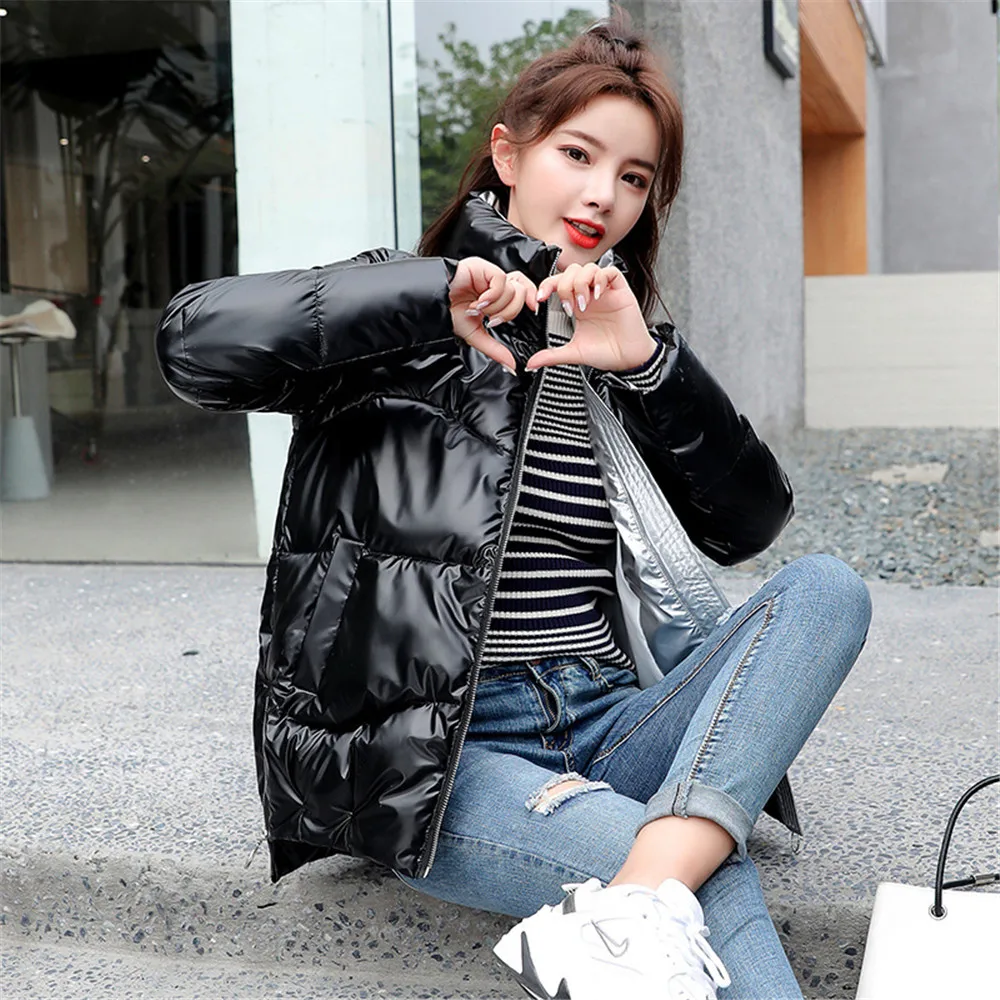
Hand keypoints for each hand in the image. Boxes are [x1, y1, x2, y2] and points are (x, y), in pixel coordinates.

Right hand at [449, 257, 539, 372]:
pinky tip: (478, 302)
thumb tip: (510, 364)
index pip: (524, 292)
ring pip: (512, 289)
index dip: (530, 300)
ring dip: (496, 306)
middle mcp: (494, 284)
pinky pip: (500, 281)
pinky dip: (492, 297)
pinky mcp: (483, 267)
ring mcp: (489, 274)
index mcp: (496, 296)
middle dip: (508, 312)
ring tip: (479, 310)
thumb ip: (494, 349)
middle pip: (522, 292)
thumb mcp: (475, 334)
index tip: (533, 310)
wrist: (433, 303)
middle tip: (491, 319)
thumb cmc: (448, 313)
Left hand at [527, 262, 655, 371]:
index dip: (547, 285)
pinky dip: (601, 280)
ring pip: (589, 268)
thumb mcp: (574, 352)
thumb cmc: (606, 353)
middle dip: (564, 285)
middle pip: (572, 271)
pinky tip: (598, 296)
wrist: (629, 360)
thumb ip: (552, 355)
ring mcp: (605, 291)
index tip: (540, 299)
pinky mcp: (621, 291)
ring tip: (584, 303)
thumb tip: (531, 364)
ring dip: (581, 282)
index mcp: (577, 305)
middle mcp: (590, 295)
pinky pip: (611, 272)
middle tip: (569, 306)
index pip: (559, 283)